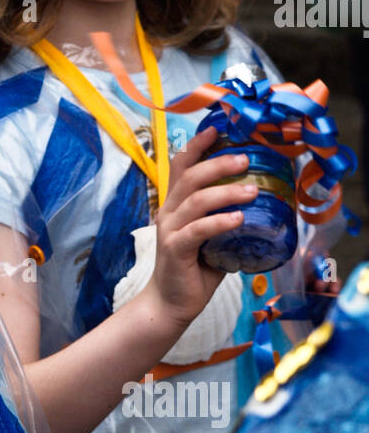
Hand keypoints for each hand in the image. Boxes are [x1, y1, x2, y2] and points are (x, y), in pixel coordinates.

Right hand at [145, 127, 253, 329]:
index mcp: (176, 205)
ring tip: (252, 191)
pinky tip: (238, 219)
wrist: (171, 303)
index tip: (217, 129)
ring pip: (196, 200)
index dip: (197, 145)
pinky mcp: (175, 250)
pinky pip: (198, 230)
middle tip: (246, 159)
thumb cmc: (194, 270)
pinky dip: (219, 222)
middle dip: (218, 163)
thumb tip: (262, 206)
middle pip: (189, 176)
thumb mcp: (212, 239)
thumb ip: (226, 220)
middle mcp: (170, 212)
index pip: (181, 166)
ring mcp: (170, 230)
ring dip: (225, 192)